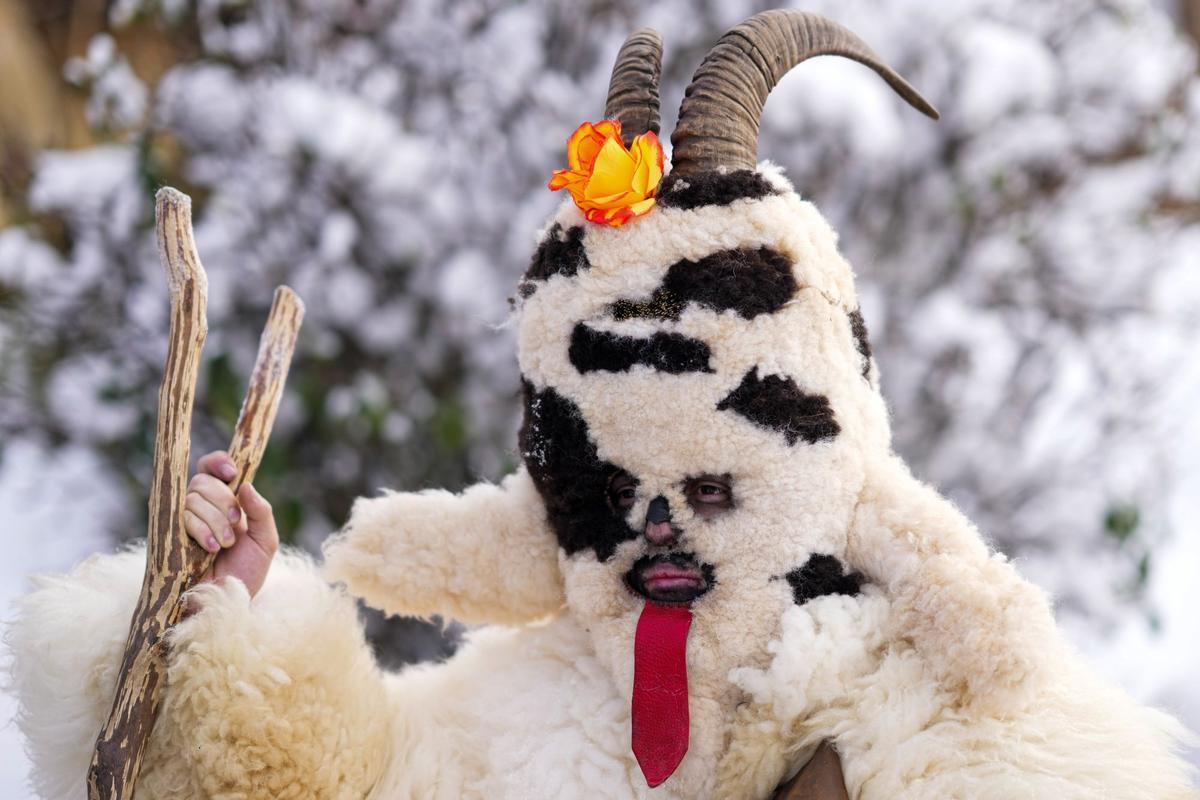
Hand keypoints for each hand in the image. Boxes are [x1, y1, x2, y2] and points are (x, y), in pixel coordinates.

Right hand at [184, 450, 278, 598]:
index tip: (232, 474)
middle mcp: (201, 508)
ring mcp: (182, 522)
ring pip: (192, 500)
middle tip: (237, 524)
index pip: (211, 468)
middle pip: (202, 481)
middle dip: (224, 501)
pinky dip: (200, 531)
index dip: (218, 463)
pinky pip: (181, 519)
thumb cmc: (246, 573)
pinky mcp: (169, 537)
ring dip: (215, 522)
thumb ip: (261, 512)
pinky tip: (210, 548)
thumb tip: (246, 485)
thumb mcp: (265, 541)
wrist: (227, 603)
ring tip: (225, 545)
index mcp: (224, 502)